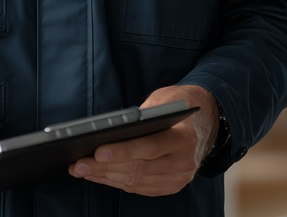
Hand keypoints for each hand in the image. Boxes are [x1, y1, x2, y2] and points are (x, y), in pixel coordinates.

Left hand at [68, 84, 218, 195]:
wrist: (208, 120)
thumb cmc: (181, 103)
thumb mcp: (165, 98)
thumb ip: (143, 115)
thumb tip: (109, 131)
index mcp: (186, 136)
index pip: (151, 147)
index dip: (123, 151)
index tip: (97, 151)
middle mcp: (185, 161)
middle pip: (139, 168)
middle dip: (104, 167)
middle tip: (78, 163)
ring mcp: (180, 176)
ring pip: (136, 181)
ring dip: (105, 176)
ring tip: (82, 169)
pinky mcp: (173, 185)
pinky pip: (140, 187)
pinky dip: (118, 182)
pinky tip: (100, 175)